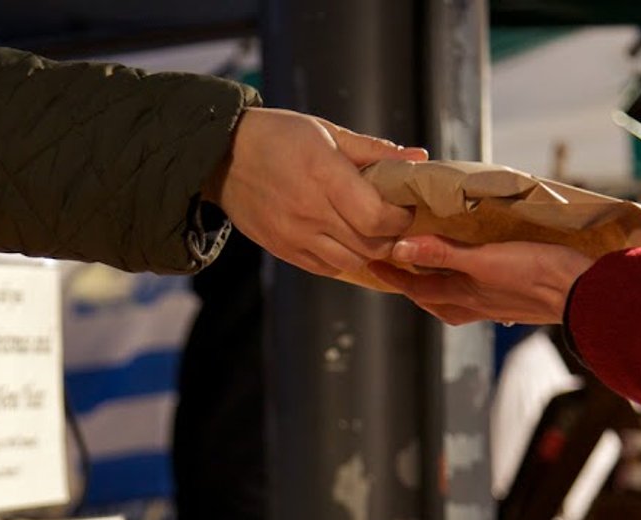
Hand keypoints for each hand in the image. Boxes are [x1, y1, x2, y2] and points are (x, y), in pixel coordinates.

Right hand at [208, 107, 425, 277]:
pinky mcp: (283, 249)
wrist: (223, 156)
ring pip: (352, 261)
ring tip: (370, 231)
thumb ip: (373, 150)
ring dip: (369, 250)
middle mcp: (310, 210)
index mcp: (323, 174)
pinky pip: (327, 267)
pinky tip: (344, 239)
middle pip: (370, 244)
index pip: (377, 216)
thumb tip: (417, 158)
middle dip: (391, 236)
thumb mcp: (327, 132)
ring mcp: (295, 235)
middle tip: (394, 221)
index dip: (400, 217)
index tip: (405, 208)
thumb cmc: (278, 136)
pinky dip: (344, 258)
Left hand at [367, 236, 594, 325]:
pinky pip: (477, 293)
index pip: (415, 287)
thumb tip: (400, 248)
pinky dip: (464, 283)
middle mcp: (473, 305)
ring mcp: (494, 305)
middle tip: (393, 268)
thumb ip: (443, 253)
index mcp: (461, 297)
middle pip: (430, 297)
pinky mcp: (513, 299)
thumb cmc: (536, 276)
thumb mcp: (485, 259)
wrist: (583, 294)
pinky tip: (473, 274)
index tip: (369, 263)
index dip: (391, 275)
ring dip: (437, 284)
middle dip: (410, 284)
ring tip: (428, 269)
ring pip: (453, 298)